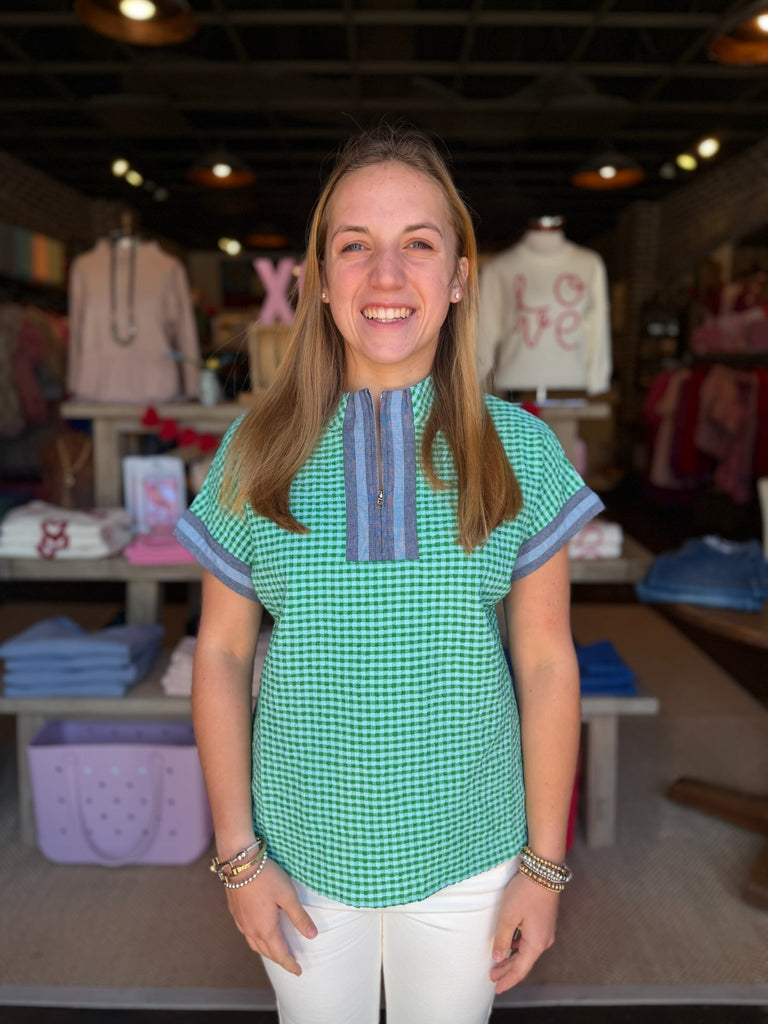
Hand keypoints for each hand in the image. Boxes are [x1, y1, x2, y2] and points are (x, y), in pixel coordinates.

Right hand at [226, 858, 316, 975]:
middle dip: (279, 959)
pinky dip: (256, 939)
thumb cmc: (266, 877)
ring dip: (266, 951)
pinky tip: (259, 932)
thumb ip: (299, 917)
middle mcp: (251, 930)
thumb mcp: (288, 895)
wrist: (239, 863)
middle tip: (290, 963)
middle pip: (266, 951)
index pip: (279, 953)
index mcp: (265, 929)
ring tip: (276, 951)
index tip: (298, 971)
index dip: (289, 964)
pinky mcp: (235, 912)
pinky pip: (246, 934)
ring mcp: (241, 921)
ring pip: (254, 944)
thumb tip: (312, 935)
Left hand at [489, 871, 559, 992]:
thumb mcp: (508, 916)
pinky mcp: (545, 921)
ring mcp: (546, 931)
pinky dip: (519, 947)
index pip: (520, 969)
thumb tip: (497, 957)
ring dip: (512, 958)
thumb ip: (502, 939)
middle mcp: (544, 941)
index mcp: (536, 944)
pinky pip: (531, 941)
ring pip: (527, 951)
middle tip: (493, 978)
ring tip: (497, 963)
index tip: (496, 988)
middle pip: (524, 962)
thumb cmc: (525, 893)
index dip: (508, 980)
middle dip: (508, 971)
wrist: (544, 872)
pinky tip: (510, 944)